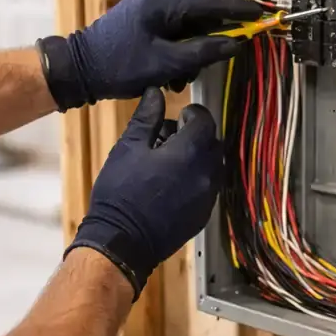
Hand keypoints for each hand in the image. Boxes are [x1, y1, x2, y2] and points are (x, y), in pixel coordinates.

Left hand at [38, 0, 261, 109]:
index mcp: (162, 2)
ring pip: (189, 17)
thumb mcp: (165, 65)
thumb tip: (234, 44)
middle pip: (201, 6)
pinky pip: (173, 23)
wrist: (78, 68)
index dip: (238, 11)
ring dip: (196, 42)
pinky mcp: (142, 14)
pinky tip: (175, 69)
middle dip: (215, 30)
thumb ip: (203, 52)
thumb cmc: (119, 67)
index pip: (211, 2)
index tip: (260, 15)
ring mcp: (148, 2)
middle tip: (225, 51)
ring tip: (186, 73)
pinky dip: (181, 43)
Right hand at [64, 88, 222, 298]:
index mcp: (189, 152)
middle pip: (214, 142)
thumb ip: (147, 118)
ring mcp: (208, 196)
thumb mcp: (129, 148)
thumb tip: (155, 93)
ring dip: (199, 156)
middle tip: (172, 136)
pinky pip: (209, 187)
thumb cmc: (121, 193)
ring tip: (171, 160)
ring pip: (214, 166)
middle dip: (197, 134)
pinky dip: (198, 178)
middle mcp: (206, 173)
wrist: (122, 241)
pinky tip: (173, 182)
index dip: (193, 113)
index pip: (205, 120)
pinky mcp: (203, 214)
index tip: (179, 115)